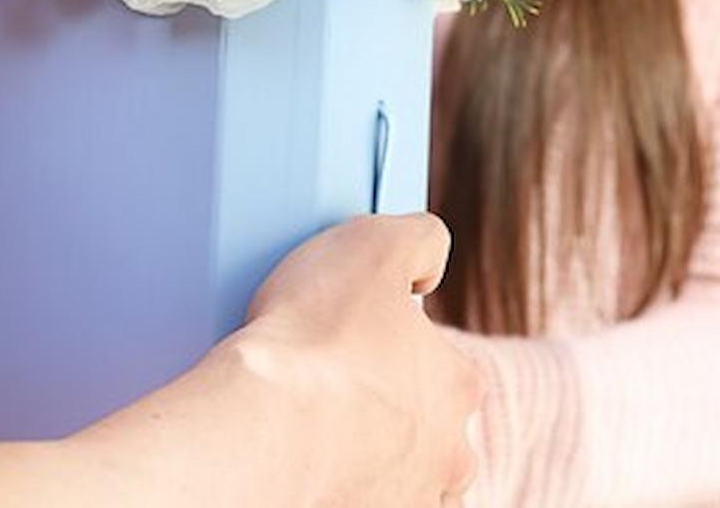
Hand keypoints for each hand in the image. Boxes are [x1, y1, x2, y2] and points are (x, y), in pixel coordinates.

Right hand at [238, 214, 481, 505]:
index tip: (348, 340)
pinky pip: (370, 504)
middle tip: (330, 390)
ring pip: (406, 477)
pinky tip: (319, 472)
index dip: (391, 345)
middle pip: (428, 426)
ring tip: (319, 436)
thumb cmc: (314, 337)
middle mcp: (450, 452)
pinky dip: (352, 491)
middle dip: (391, 410)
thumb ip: (420, 238)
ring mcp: (410, 500)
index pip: (438, 361)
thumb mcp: (374, 241)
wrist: (260, 430)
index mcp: (458, 384)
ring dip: (376, 458)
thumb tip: (430, 257)